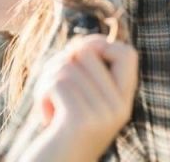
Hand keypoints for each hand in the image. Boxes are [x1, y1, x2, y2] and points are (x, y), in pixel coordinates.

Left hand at [20, 34, 137, 161]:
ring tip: (48, 101)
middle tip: (54, 84)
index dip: (100, 44)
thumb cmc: (60, 126)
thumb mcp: (79, 95)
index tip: (79, 55)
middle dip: (60, 60)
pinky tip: (46, 115)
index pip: (127, 53)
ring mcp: (104, 115)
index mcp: (122, 100)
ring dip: (46, 80)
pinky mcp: (82, 121)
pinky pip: (56, 83)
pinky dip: (42, 93)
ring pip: (66, 66)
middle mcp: (119, 108)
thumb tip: (79, 44)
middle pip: (86, 51)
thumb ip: (83, 69)